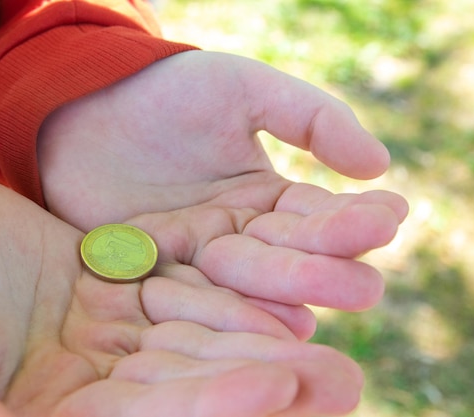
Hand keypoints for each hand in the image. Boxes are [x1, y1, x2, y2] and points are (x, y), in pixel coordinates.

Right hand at [0, 174, 362, 416]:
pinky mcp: (117, 300)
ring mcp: (107, 345)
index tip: (274, 381)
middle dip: (261, 386)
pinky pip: (183, 301)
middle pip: (186, 394)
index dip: (204, 404)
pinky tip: (287, 298)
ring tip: (336, 349)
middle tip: (341, 379)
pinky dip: (231, 303)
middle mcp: (88, 391)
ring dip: (263, 346)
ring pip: (197, 349)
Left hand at [37, 50, 408, 318]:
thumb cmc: (166, 90)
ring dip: (279, 301)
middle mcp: (241, 233)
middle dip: (325, 272)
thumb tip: (379, 166)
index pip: (320, 213)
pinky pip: (192, 293)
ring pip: (247, 286)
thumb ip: (312, 119)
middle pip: (290, 258)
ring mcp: (199, 257)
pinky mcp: (156, 272)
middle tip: (367, 288)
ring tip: (312, 317)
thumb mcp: (244, 89)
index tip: (390, 217)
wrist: (83, 108)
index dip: (354, 217)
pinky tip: (251, 328)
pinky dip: (221, 311)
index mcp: (268, 194)